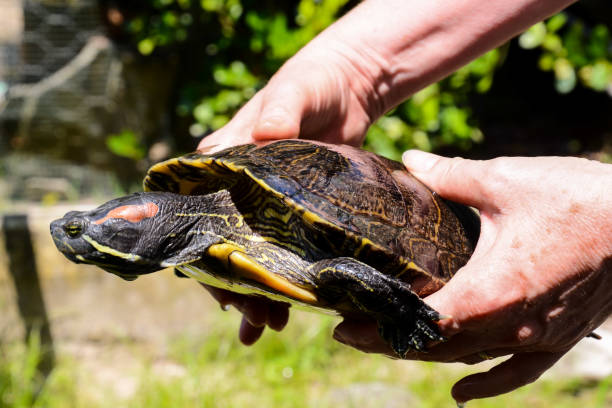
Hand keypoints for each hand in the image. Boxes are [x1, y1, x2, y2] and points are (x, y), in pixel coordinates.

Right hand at [196, 33, 386, 342]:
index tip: (223, 286)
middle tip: (254, 316)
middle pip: (222, 245)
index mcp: (222, 163)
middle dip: (233, 285)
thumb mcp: (295, 93)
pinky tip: (288, 311)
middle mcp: (236, 189)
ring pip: (250, 256)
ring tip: (269, 325)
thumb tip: (265, 132)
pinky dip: (285, 280)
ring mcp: (265, 204)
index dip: (204, 254)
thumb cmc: (313, 83)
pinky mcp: (296, 212)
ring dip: (257, 293)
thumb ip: (280, 111)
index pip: (197, 214)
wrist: (352, 85)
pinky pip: (284, 252)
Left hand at [333, 151, 611, 402]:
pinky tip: (460, 392)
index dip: (381, 327)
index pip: (423, 323)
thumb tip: (409, 161)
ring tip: (388, 345)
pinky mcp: (557, 338)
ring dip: (426, 355)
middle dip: (390, 341)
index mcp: (493, 289)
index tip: (346, 322)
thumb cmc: (578, 199)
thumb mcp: (506, 181)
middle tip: (351, 331)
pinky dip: (485, 384)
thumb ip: (450, 175)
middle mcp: (512, 324)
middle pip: (438, 347)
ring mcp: (537, 337)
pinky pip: (515, 373)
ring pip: (468, 359)